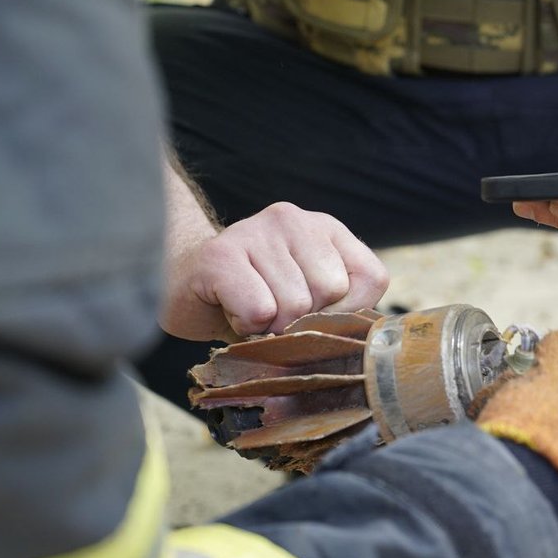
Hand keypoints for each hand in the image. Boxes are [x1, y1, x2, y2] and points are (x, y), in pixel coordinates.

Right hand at [160, 202, 388, 341]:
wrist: (185, 285)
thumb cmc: (255, 299)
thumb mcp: (312, 301)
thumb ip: (342, 309)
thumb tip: (357, 338)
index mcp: (327, 230)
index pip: (373, 279)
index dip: (347, 312)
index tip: (314, 313)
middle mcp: (295, 220)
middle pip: (332, 292)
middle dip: (305, 320)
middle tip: (275, 312)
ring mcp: (256, 230)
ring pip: (295, 306)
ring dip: (271, 325)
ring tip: (250, 308)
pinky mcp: (221, 253)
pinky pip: (258, 310)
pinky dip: (245, 325)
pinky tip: (231, 308)